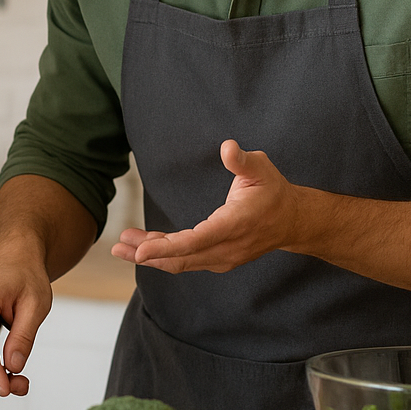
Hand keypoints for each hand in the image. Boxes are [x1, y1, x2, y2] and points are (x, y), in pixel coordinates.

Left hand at [111, 139, 302, 273]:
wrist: (292, 221)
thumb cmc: (273, 190)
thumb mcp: (262, 168)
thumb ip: (242, 160)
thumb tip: (227, 147)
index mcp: (234, 224)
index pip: (196, 240)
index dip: (166, 246)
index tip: (140, 250)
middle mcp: (227, 247)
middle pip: (181, 257)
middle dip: (147, 253)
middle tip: (117, 246)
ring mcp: (223, 258)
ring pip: (181, 262)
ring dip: (151, 255)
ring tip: (121, 246)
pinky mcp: (217, 259)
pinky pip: (186, 260)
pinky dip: (163, 254)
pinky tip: (142, 245)